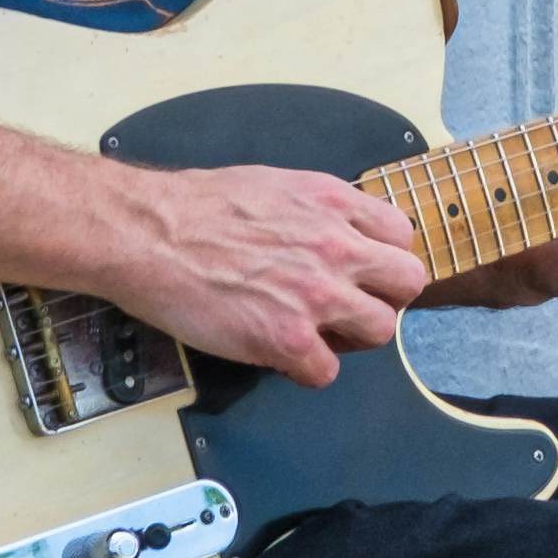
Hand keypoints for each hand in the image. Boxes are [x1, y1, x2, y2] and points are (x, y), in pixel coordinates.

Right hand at [95, 163, 423, 385]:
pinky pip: (327, 371)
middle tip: (350, 307)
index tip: (363, 271)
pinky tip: (280, 353)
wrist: (149, 234)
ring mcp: (316, 295)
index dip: (381, 259)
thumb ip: (318, 211)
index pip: (401, 236)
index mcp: (333, 203)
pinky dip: (307, 369)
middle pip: (407, 283)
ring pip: (381, 331)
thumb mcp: (276, 186)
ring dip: (351, 337)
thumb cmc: (196, 207)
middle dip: (383, 298)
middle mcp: (336, 246)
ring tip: (315, 333)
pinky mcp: (287, 338)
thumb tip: (337, 231)